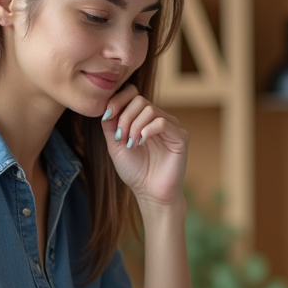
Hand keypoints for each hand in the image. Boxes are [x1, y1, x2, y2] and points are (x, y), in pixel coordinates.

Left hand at [100, 85, 188, 208]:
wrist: (149, 192)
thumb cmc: (135, 171)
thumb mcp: (115, 145)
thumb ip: (110, 125)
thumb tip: (107, 106)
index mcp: (143, 118)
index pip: (132, 94)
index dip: (118, 100)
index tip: (107, 116)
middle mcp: (158, 118)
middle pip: (139, 100)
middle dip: (124, 117)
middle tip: (120, 137)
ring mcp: (171, 126)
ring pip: (150, 110)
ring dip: (134, 126)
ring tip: (131, 144)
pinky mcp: (180, 137)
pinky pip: (163, 122)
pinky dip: (147, 130)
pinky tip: (141, 143)